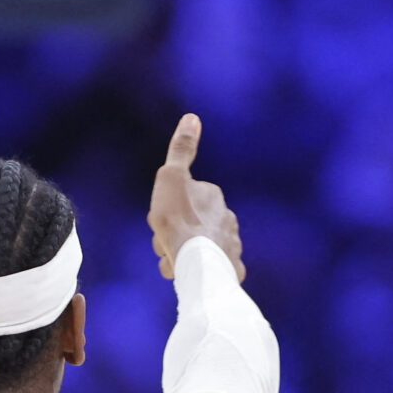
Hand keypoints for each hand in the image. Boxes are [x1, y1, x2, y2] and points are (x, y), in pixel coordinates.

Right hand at [147, 114, 242, 281]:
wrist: (196, 264)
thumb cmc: (179, 222)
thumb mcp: (171, 179)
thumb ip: (181, 149)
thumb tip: (192, 117)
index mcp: (212, 196)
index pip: (184, 200)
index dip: (166, 211)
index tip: (160, 221)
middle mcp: (227, 217)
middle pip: (191, 226)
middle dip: (174, 236)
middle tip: (165, 245)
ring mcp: (231, 244)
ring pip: (199, 249)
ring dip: (182, 255)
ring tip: (175, 263)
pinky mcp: (232, 268)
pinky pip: (211, 268)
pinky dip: (199, 271)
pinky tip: (189, 274)